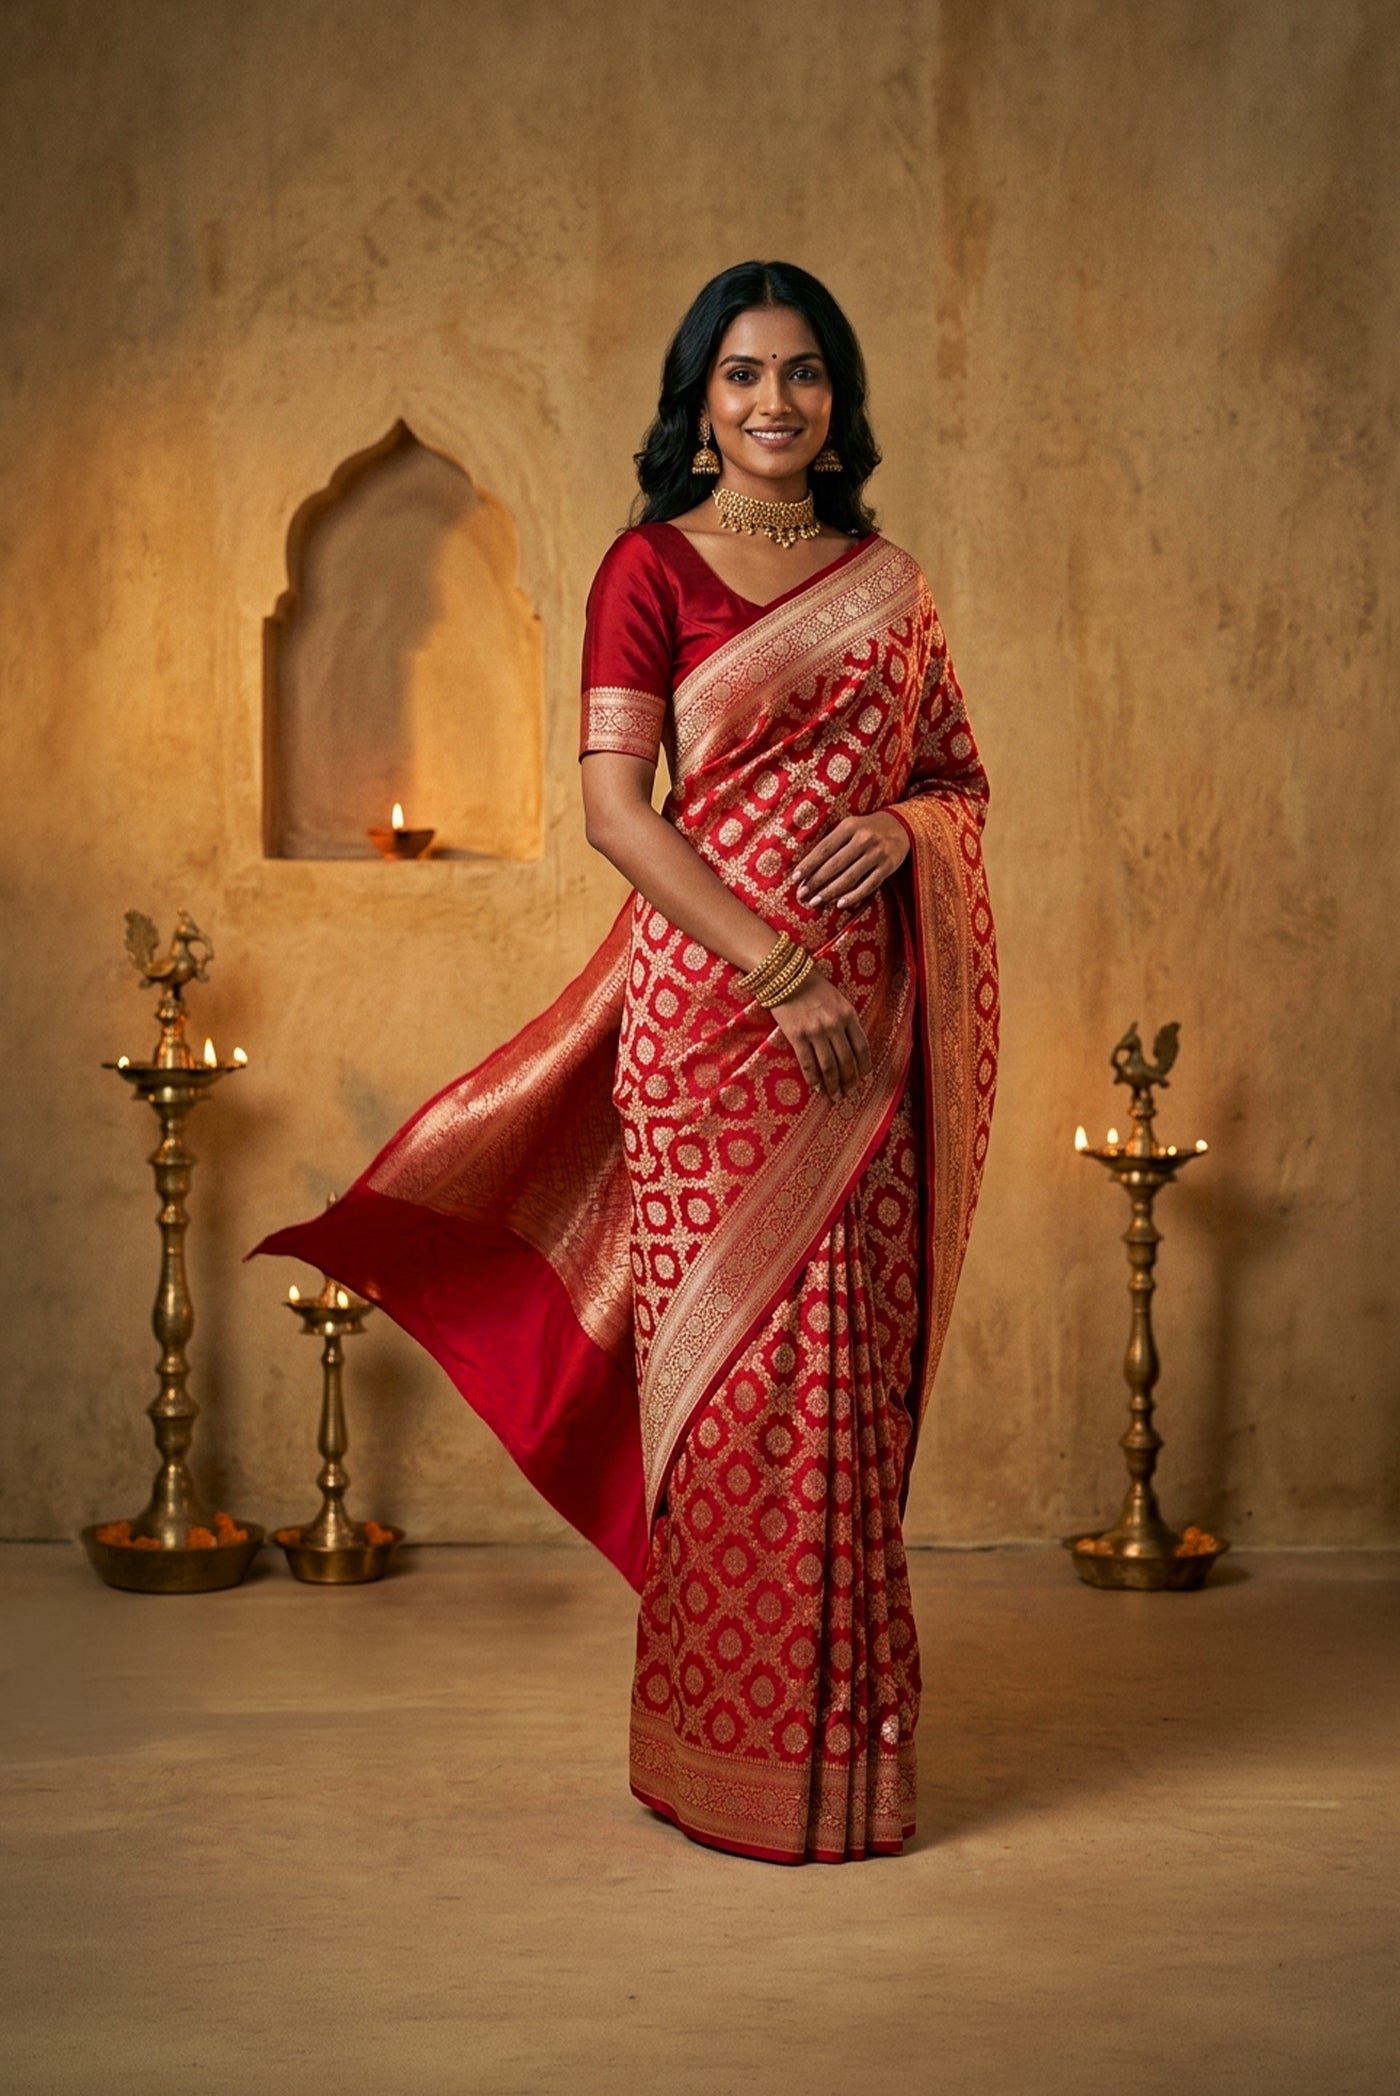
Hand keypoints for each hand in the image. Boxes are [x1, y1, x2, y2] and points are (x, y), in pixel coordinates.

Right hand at [768, 968, 871, 1099]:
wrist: (786, 975)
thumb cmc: (813, 986)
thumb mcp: (838, 999)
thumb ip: (845, 1020)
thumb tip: (851, 1046)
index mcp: (848, 1014)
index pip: (862, 1047)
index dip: (864, 1066)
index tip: (864, 1079)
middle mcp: (834, 1025)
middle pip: (846, 1061)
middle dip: (849, 1081)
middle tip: (849, 1093)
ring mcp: (816, 1031)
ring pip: (829, 1066)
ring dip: (833, 1085)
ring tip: (835, 1096)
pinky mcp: (797, 1035)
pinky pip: (807, 1062)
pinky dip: (813, 1078)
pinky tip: (816, 1087)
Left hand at [794, 811, 908, 910]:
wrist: (901, 825)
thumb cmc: (866, 829)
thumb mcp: (850, 827)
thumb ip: (832, 842)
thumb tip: (807, 867)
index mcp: (849, 827)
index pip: (824, 849)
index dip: (808, 864)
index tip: (795, 878)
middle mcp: (864, 839)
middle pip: (835, 865)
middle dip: (816, 882)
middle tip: (802, 895)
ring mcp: (877, 854)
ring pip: (850, 877)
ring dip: (830, 892)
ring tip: (816, 902)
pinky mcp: (888, 867)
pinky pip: (868, 885)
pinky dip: (854, 896)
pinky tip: (840, 904)